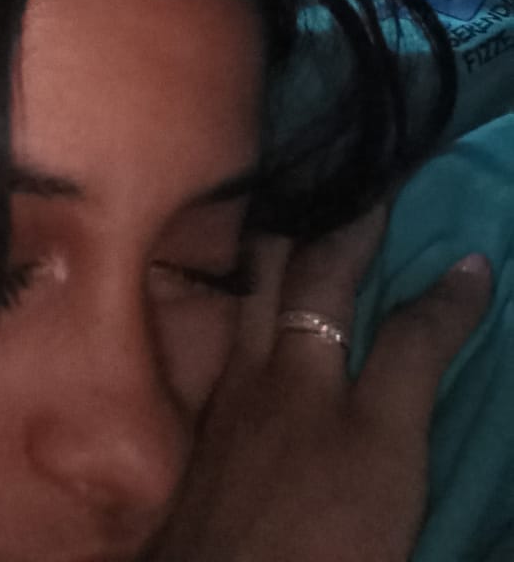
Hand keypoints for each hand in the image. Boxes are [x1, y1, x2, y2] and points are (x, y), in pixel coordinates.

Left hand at [159, 210, 490, 561]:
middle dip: (353, 224)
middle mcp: (294, 389)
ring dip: (289, 232)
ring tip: (307, 195)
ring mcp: (242, 391)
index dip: (450, 302)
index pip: (415, 338)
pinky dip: (252, 275)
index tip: (474, 263)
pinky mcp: (211, 408)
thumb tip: (452, 321)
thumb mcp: (393, 498)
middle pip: (321, 278)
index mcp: (361, 429)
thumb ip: (413, 398)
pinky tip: (257, 270)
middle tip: (373, 187)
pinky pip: (233, 312)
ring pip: (262, 281)